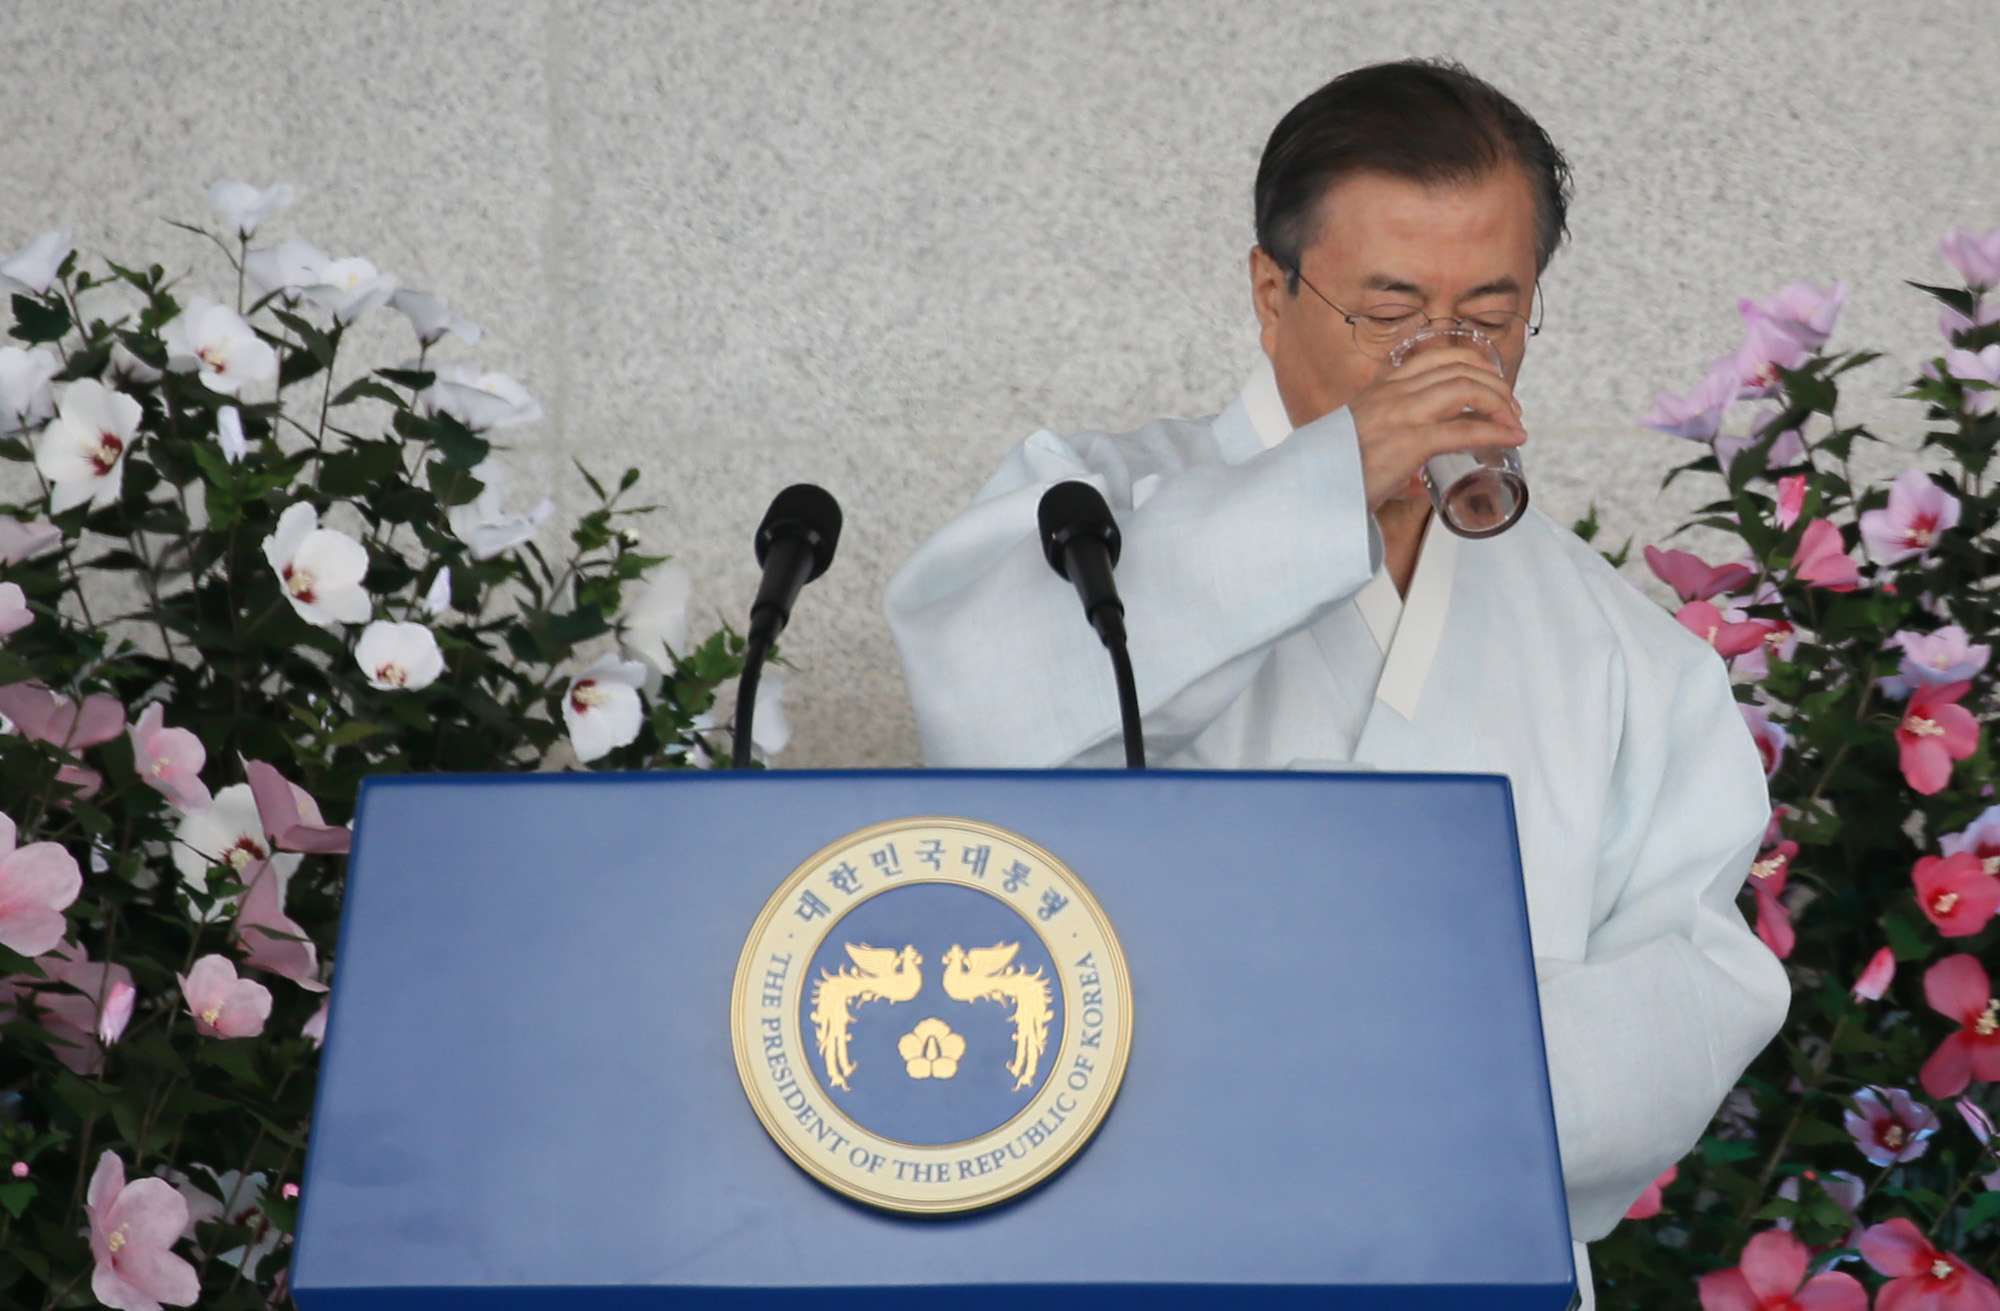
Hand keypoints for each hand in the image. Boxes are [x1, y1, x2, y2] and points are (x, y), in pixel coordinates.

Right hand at [1346, 345, 1526, 509]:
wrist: (1309, 491)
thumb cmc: (1332, 475)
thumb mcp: (1358, 447)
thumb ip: (1386, 452)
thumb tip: (1413, 481)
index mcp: (1379, 391)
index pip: (1434, 357)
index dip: (1471, 361)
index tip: (1490, 378)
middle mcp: (1392, 395)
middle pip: (1458, 369)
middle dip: (1494, 383)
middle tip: (1510, 407)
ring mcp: (1401, 416)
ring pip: (1466, 389)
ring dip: (1500, 402)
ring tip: (1514, 421)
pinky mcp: (1410, 443)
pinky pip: (1464, 429)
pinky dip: (1496, 432)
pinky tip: (1512, 438)